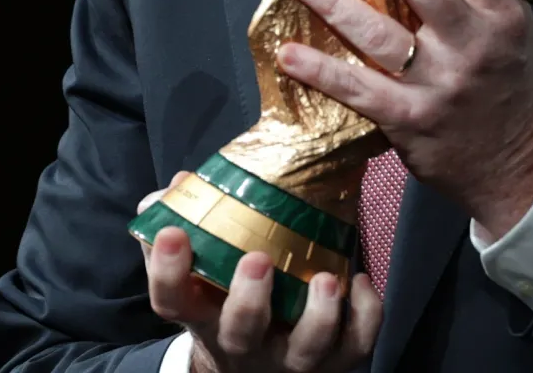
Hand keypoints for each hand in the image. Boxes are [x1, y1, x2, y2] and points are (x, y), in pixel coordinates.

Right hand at [137, 176, 381, 372]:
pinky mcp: (331, 362)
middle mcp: (242, 343)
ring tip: (327, 279)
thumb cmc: (221, 300)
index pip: (172, 300)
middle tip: (258, 258)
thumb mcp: (196, 271)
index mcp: (202, 315)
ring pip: (304, 348)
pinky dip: (365, 316)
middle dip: (249, 298)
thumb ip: (184, 222)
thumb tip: (181, 180)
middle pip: (241, 331)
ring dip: (318, 316)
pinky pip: (354, 346)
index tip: (173, 232)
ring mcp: (288, 357)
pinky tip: (361, 281)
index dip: (167, 270)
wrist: (247, 369)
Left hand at [276, 0, 532, 239]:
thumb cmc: (507, 88)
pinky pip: (358, 90)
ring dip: (337, 5)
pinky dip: (321, 72)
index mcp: (502, 17)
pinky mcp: (409, 121)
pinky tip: (289, 54)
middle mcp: (472, 46)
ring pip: (381, 37)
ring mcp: (439, 85)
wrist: (517, 170)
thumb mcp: (511, 34)